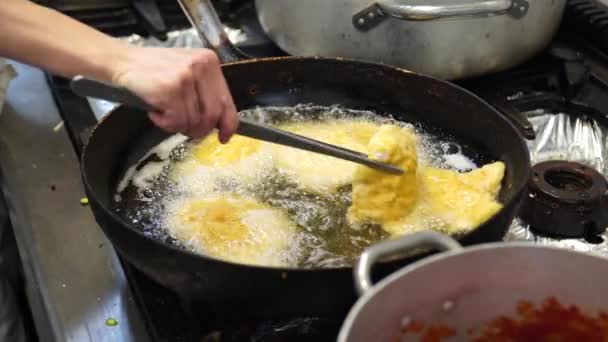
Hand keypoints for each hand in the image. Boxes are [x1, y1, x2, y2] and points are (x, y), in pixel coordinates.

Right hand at [110, 47, 238, 141]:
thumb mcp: (186, 73)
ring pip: (193, 120)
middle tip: (186, 130)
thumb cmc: (154, 71)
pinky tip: (156, 111)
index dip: (228, 124)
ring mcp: (186, 76)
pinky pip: (177, 121)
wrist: (122, 61)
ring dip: (177, 125)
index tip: (224, 137)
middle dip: (199, 130)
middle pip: (212, 115)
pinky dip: (165, 123)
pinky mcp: (170, 88)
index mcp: (209, 62)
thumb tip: (219, 123)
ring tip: (164, 113)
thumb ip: (205, 93)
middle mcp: (201, 66)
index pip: (227, 101)